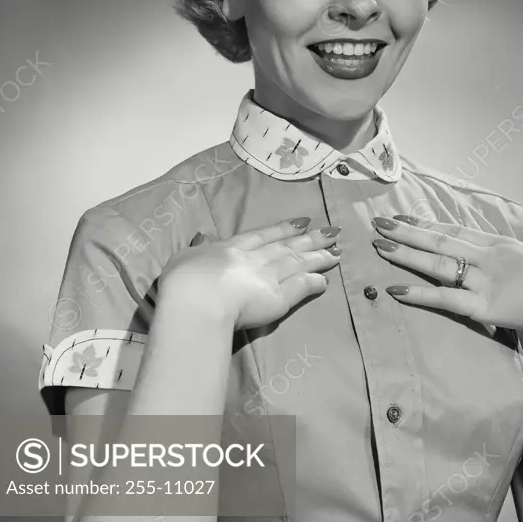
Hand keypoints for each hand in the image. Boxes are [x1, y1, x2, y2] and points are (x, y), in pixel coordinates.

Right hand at [159, 217, 340, 329]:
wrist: (198, 299)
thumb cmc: (184, 280)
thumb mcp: (185, 256)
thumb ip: (199, 247)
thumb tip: (203, 236)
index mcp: (232, 248)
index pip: (263, 235)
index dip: (283, 228)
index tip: (303, 222)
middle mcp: (255, 259)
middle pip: (288, 246)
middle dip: (311, 238)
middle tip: (333, 232)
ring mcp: (269, 277)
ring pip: (299, 263)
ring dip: (319, 257)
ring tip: (337, 252)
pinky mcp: (279, 298)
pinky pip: (301, 287)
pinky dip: (314, 282)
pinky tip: (325, 280)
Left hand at [372, 216, 522, 333]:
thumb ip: (513, 266)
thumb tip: (503, 270)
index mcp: (499, 246)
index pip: (455, 230)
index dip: (426, 224)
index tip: (402, 217)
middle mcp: (487, 257)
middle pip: (439, 240)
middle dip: (407, 231)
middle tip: (378, 223)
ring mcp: (483, 280)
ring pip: (436, 263)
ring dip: (406, 254)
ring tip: (379, 246)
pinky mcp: (482, 306)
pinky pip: (443, 298)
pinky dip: (417, 293)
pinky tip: (395, 289)